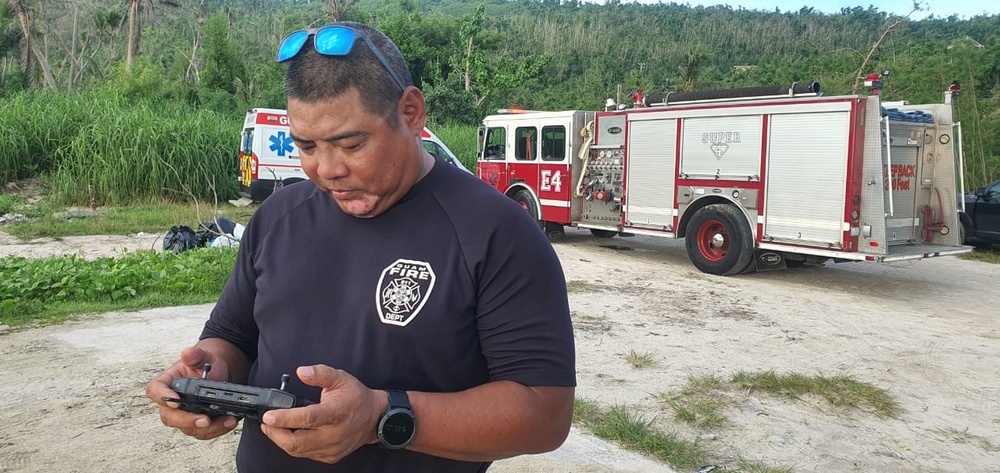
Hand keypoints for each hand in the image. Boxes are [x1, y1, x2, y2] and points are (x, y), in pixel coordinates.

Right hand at [145, 346, 240, 439]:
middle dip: (187, 420)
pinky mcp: (197, 423)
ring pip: (188, 428)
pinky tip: (230, 421)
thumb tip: (188, 352)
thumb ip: (196, 355)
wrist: (220, 374)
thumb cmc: (207, 366)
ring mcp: (184, 415)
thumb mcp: (204, 356)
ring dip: (209, 428)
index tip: (176, 401)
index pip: (155, 390)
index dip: (162, 397)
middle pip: (169, 416)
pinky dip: (218, 429)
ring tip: (227, 420)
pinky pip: (203, 432)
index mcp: (168, 382)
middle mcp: (172, 402)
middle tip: (205, 420)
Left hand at [260, 365, 386, 463]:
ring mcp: (331, 448)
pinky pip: (305, 454)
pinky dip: (293, 445)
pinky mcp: (330, 456)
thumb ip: (320, 373)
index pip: (307, 418)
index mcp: (336, 413)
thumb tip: (301, 371)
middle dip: (275, 433)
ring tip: (273, 428)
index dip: (285, 418)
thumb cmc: (357, 398)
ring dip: (281, 440)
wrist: (375, 418)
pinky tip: (289, 435)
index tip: (269, 415)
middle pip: (296, 442)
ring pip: (298, 450)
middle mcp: (333, 434)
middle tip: (266, 422)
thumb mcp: (341, 378)